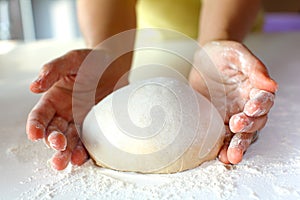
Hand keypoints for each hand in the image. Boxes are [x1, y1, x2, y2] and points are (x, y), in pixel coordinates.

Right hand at [26, 49, 128, 169]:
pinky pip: (88, 142)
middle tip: (59, 146)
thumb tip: (34, 86)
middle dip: (53, 142)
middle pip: (53, 132)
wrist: (116, 65)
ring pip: (69, 142)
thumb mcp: (71, 60)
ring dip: (66, 153)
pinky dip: (84, 151)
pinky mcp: (96, 127)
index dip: (35, 126)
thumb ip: (53, 70)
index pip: (39, 116)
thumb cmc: (91, 61)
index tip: (35, 134)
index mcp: (53, 99)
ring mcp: (80, 122)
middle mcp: (64, 114)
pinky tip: (80, 157)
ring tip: (65, 161)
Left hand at [189, 41, 277, 163]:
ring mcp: (233, 115)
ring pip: (242, 135)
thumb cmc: (222, 55)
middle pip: (255, 122)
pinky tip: (221, 156)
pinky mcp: (219, 122)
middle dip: (247, 128)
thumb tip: (271, 84)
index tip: (250, 108)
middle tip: (237, 128)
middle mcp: (246, 105)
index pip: (263, 100)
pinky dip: (223, 148)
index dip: (259, 105)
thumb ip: (253, 67)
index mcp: (255, 89)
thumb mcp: (236, 54)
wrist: (203, 61)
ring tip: (231, 156)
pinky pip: (224, 137)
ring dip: (238, 145)